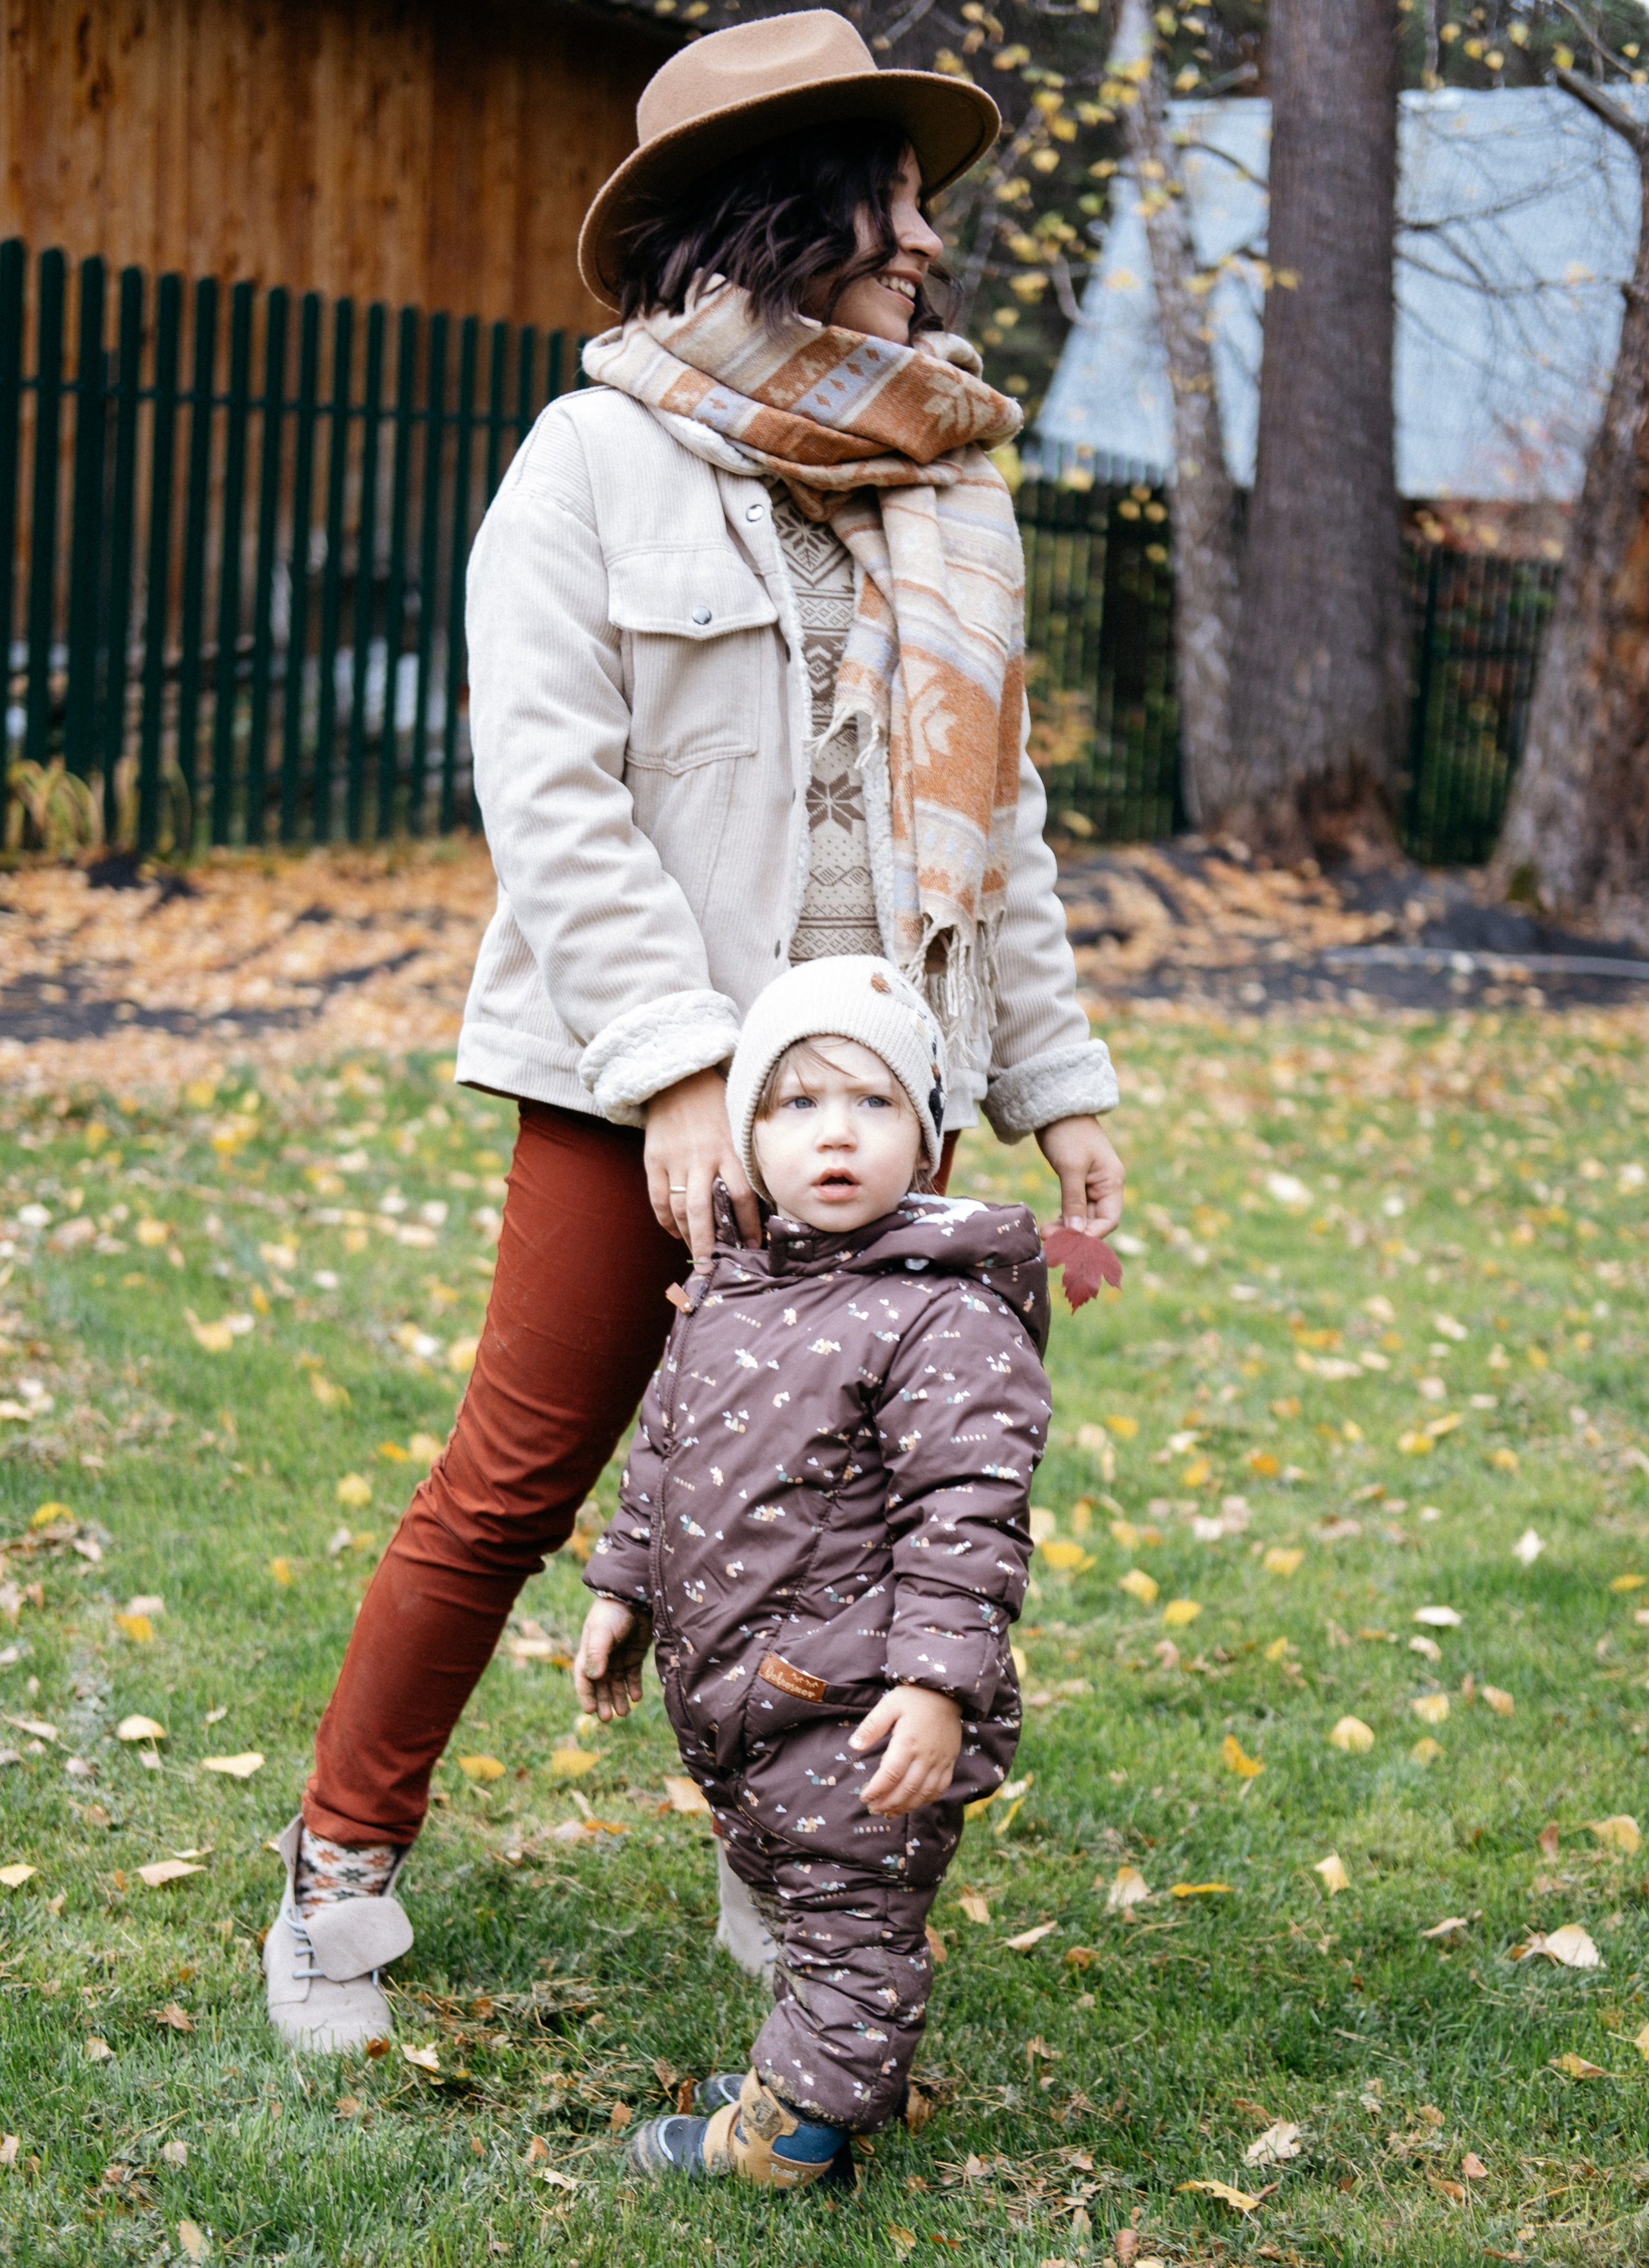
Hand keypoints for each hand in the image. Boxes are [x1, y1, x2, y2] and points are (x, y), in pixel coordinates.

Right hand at [573, 1597, 652, 1722]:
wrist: (636, 1597)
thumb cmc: (613, 1612)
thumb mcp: (601, 1632)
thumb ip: (596, 1653)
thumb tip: (594, 1677)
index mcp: (589, 1652)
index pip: (584, 1679)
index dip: (585, 1695)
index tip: (590, 1710)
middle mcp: (603, 1658)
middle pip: (600, 1686)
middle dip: (603, 1702)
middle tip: (607, 1718)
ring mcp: (619, 1657)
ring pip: (616, 1684)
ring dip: (618, 1699)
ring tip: (623, 1713)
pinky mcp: (634, 1655)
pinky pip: (632, 1676)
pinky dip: (633, 1688)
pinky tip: (636, 1697)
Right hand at [643, 1067, 761, 1271]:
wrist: (677, 1078)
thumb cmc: (716, 1105)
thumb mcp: (738, 1126)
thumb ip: (746, 1158)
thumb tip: (762, 1197)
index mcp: (728, 1150)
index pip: (742, 1196)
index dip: (749, 1225)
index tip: (755, 1245)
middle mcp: (702, 1158)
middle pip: (705, 1211)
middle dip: (708, 1244)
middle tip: (711, 1269)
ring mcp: (674, 1160)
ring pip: (680, 1208)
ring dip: (687, 1236)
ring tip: (697, 1255)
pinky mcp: (653, 1159)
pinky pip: (658, 1198)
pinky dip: (665, 1220)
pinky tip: (675, 1232)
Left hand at [849, 1684, 963, 1815]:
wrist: (946, 1692)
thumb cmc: (913, 1698)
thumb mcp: (888, 1705)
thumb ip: (872, 1726)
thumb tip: (854, 1746)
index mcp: (907, 1742)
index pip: (890, 1775)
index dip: (876, 1790)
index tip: (864, 1797)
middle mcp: (925, 1756)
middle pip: (907, 1790)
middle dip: (888, 1803)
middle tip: (873, 1809)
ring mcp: (940, 1760)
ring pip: (924, 1793)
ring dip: (906, 1806)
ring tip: (889, 1812)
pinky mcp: (950, 1761)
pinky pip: (940, 1788)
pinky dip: (927, 1800)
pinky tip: (914, 1803)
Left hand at [1036, 1115, 1124, 1238]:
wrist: (1055, 1107)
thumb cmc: (1068, 1133)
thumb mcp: (1071, 1167)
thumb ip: (1073, 1200)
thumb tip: (1075, 1233)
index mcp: (1112, 1182)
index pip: (1108, 1220)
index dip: (1091, 1236)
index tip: (1069, 1246)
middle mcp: (1105, 1187)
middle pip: (1094, 1222)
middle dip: (1074, 1234)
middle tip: (1050, 1242)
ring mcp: (1091, 1185)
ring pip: (1082, 1218)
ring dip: (1066, 1229)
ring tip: (1045, 1235)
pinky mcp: (1076, 1183)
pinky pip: (1073, 1208)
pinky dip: (1063, 1219)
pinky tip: (1049, 1226)